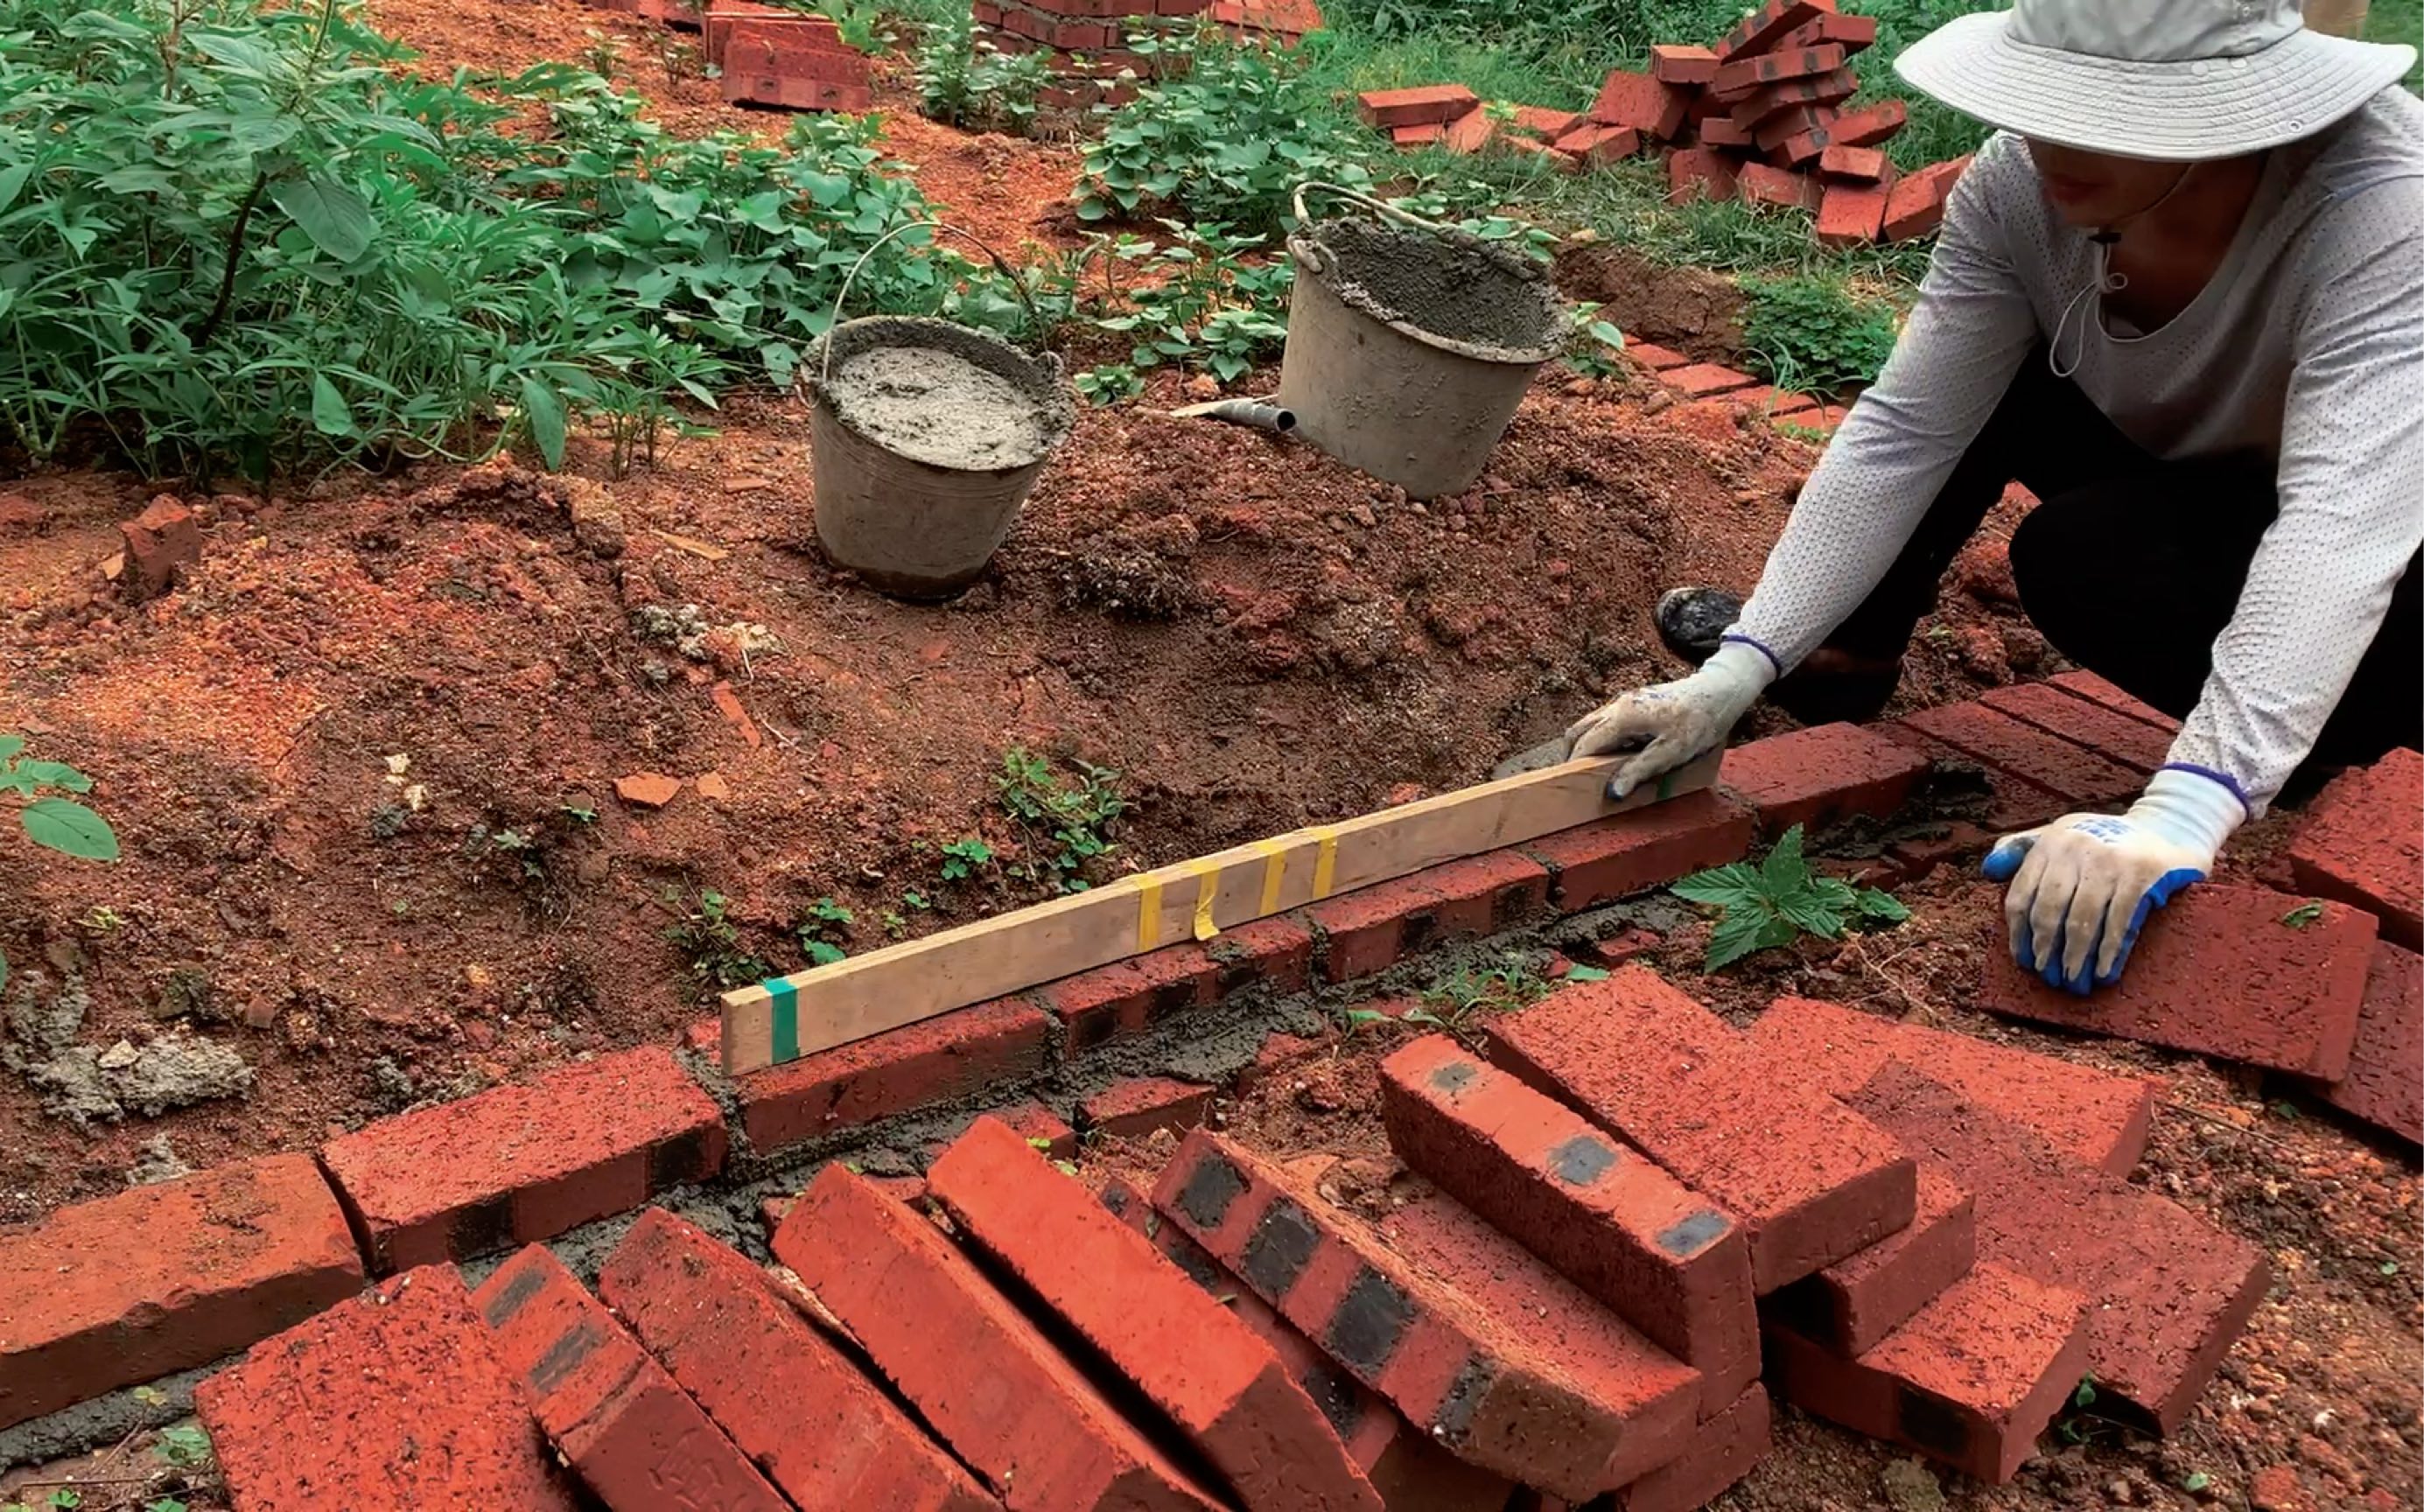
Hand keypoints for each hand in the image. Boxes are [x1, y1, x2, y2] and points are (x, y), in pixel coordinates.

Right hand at [1565, 642, 1771, 799]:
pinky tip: (1617, 755)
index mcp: (1622, 717)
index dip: (1573, 766)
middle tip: (1577, 781)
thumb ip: (1638, 772)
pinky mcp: (1635, 702)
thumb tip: (1611, 793)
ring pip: (1591, 724)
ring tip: (1596, 771)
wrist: (1719, 693)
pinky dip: (1601, 739)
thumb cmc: (1698, 724)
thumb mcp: (1670, 754)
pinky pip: (1606, 721)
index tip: (1568, 787)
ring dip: (1587, 747)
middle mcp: (1617, 706)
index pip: (1584, 744)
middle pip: (1579, 731)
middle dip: (1572, 756)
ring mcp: (1625, 701)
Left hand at [1982, 767, 2244, 992]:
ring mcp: (2109, 860)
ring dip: (2075, 957)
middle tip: (2049, 976)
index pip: (2022, 895)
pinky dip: (2108, 951)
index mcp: (2051, 842)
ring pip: (2081, 920)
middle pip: (2049, 911)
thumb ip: (2023, 849)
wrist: (2171, 825)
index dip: (2019, 934)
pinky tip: (2104, 972)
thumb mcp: (2062, 834)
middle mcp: (2075, 848)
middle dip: (2046, 949)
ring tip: (2073, 981)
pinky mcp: (2142, 874)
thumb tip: (1988, 872)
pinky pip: (2118, 922)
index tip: (2024, 961)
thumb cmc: (2106, 839)